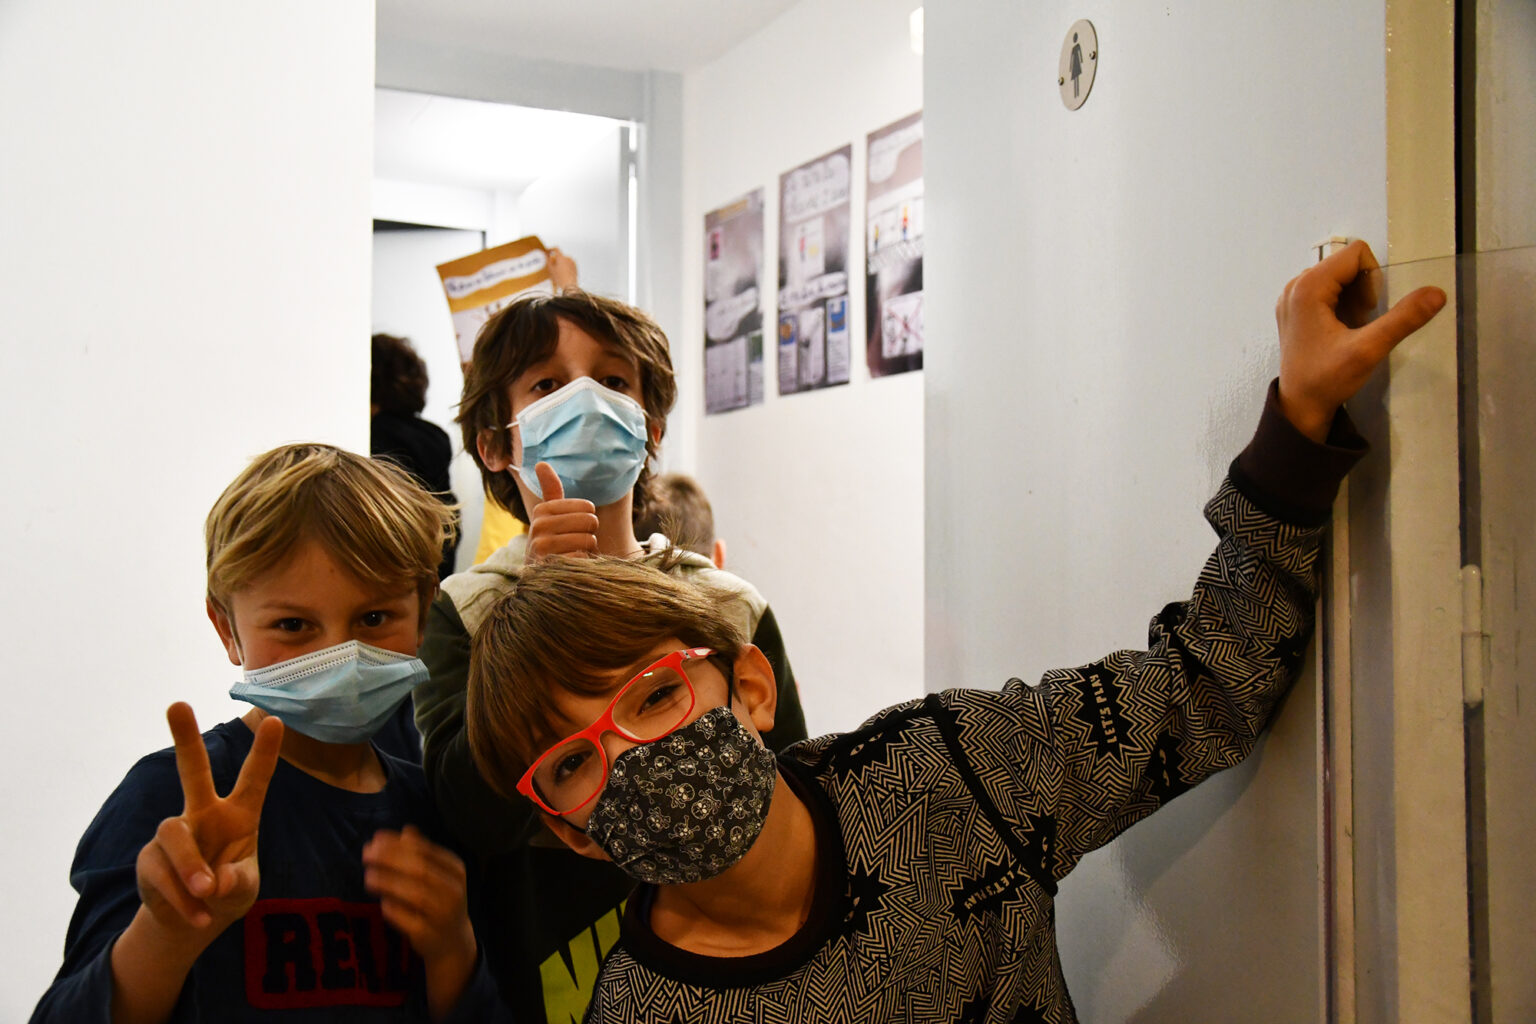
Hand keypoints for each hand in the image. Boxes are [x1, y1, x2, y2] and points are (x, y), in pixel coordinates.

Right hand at [135, 703, 282, 936]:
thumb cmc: (228, 891)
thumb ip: (236, 881)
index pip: (254, 779)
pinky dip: (182, 899)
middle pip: (192, 772)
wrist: (194, 921)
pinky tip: (198, 915)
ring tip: (207, 892)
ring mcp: (174, 835)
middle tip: (176, 704)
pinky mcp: (149, 860)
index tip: (277, 720)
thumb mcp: (245, 888)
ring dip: (190, 867)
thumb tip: (212, 880)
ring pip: (174, 836)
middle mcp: (204, 815)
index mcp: (239, 815)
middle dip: (185, 738)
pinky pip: (161, 874)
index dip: (264, 752)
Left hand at [363, 826, 476, 1015]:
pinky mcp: (429, 935)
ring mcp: (443, 914)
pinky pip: (409, 920)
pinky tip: (382, 902)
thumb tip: (405, 830)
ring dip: (389, 883)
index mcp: (456, 870)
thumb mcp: (438, 875)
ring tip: (368, 876)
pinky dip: (395, 909)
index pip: (426, 851)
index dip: (399, 844)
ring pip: (415, 895)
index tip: (376, 838)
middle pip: (420, 870)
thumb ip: (422, 853)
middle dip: (391, 860)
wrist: (453, 942)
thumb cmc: (440, 901)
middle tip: (366, 854)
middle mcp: (454, 890)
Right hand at [526, 461, 598, 559]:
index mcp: (541, 510)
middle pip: (589, 521)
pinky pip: (583, 558)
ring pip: (588, 540)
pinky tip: (570, 566)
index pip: (586, 506)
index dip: (588, 518)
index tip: (574, 526)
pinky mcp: (550, 567)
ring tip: (572, 553)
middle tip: (576, 542)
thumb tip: (541, 463)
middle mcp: (538, 527)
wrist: (539, 576)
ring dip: (586, 550)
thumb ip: (550, 490)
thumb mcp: (549, 515)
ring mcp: (542, 547)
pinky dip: (582, 563)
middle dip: (589, 534)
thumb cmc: (551, 541)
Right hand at [547, 247, 578, 291]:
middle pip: (560, 256)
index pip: (556, 249)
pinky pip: (569, 264)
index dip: (551, 249)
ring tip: (559, 271)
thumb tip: (546, 255)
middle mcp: (568, 258)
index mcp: (561, 257)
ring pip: (565, 260)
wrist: (569, 285)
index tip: (549, 251)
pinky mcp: (575, 266)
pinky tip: (564, 273)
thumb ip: (548, 260)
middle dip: (556, 259)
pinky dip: (566, 266)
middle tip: (553, 266)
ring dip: (561, 263)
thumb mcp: (551, 269)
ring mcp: (573, 262)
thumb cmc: (559, 278)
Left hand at [1275, 239, 1446, 441]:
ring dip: (1354, 298)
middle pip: (1346, 263)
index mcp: (1307, 287)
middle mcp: (1295, 285)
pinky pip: (1328, 289)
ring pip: (1339, 276)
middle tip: (1359, 323)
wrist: (1300, 406)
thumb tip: (1437, 293)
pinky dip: (1341, 305)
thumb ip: (1403, 319)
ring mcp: (1292, 296)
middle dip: (1363, 290)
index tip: (1368, 312)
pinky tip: (1340, 330)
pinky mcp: (1295, 308)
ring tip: (1349, 329)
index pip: (1356, 253)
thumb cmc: (1327, 379)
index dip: (1372, 278)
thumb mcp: (1368, 350)